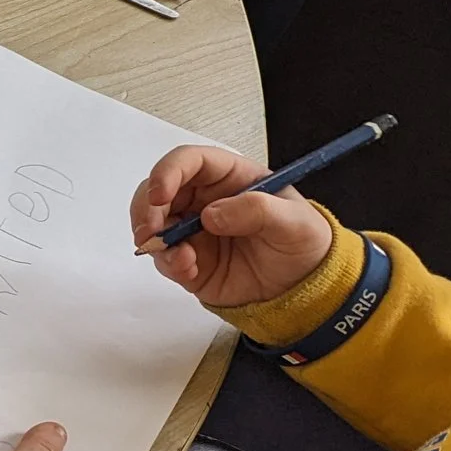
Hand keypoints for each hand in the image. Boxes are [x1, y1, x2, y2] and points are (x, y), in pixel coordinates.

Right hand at [130, 145, 333, 307]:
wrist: (303, 289)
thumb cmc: (303, 244)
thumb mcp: (296, 222)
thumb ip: (258, 211)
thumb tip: (210, 215)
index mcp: (228, 178)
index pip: (188, 162)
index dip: (167, 172)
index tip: (160, 194)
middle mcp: (203, 200)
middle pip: (156, 190)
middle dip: (147, 209)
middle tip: (151, 230)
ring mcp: (191, 230)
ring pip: (151, 223)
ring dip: (154, 239)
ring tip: (181, 258)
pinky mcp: (186, 259)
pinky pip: (163, 258)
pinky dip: (168, 264)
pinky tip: (189, 270)